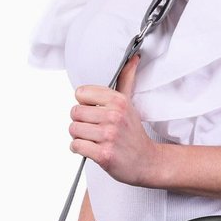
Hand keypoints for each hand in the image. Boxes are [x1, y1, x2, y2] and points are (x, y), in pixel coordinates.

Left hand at [69, 54, 159, 185]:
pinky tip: (92, 149)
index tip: (95, 111)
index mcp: (118, 101)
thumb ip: (127, 79)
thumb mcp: (130, 103)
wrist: (146, 161)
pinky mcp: (103, 154)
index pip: (81, 93)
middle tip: (94, 128)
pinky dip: (79, 149)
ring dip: (79, 136)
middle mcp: (114, 116)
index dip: (85, 104)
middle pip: (74, 112)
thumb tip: (133, 58)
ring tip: (94, 139)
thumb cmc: (134, 133)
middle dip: (81, 122)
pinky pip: (76, 146)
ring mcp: (109, 136)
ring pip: (73, 129)